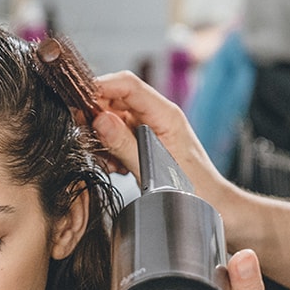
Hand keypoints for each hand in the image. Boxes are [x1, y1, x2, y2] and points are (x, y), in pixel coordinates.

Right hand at [91, 71, 229, 201]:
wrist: (212, 204)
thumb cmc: (193, 189)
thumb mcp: (153, 169)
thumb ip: (124, 144)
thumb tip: (98, 120)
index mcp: (165, 113)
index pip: (128, 84)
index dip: (100, 87)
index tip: (77, 100)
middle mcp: (156, 115)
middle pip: (115, 99)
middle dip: (96, 117)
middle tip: (90, 141)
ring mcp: (149, 127)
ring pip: (111, 118)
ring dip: (102, 138)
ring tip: (111, 163)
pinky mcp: (143, 141)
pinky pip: (116, 136)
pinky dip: (109, 150)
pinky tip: (117, 168)